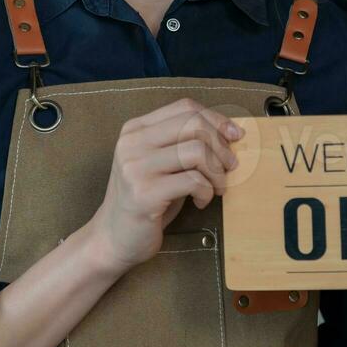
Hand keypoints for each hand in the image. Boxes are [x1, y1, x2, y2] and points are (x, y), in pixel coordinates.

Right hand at [84, 99, 240, 273]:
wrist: (112, 238)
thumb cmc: (146, 199)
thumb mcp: (161, 163)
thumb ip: (183, 142)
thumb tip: (229, 131)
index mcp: (135, 129)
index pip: (185, 108)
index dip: (216, 119)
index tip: (234, 136)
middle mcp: (132, 143)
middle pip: (193, 124)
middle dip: (221, 146)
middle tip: (229, 167)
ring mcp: (135, 168)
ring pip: (197, 152)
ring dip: (217, 172)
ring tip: (216, 188)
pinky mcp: (144, 194)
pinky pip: (193, 181)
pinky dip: (207, 191)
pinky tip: (201, 202)